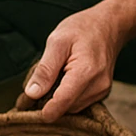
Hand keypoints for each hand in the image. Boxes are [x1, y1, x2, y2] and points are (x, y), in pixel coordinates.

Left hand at [20, 2, 128, 120]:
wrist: (109, 25)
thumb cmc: (83, 28)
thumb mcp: (57, 41)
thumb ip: (45, 69)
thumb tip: (32, 93)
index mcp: (86, 71)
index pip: (62, 102)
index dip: (42, 110)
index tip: (26, 106)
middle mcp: (97, 86)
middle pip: (64, 108)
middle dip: (47, 101)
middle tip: (37, 82)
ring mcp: (101, 92)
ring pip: (70, 108)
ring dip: (56, 99)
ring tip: (54, 77)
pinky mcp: (100, 94)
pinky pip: (77, 104)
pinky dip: (66, 97)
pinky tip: (63, 81)